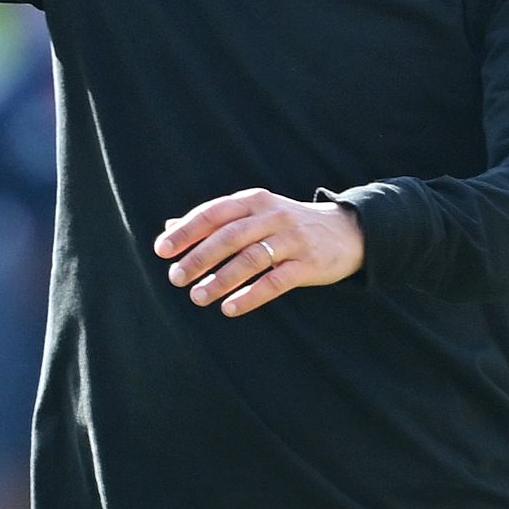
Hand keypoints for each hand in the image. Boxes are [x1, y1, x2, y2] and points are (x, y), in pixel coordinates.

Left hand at [155, 189, 365, 316]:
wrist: (347, 231)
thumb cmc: (287, 225)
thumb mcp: (254, 214)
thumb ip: (214, 221)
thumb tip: (169, 227)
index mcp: (254, 201)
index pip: (213, 213)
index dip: (186, 231)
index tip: (162, 250)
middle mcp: (273, 216)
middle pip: (229, 236)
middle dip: (199, 257)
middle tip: (176, 278)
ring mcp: (292, 239)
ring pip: (251, 258)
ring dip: (221, 279)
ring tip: (198, 297)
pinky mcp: (308, 264)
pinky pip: (275, 281)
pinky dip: (251, 296)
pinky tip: (230, 308)